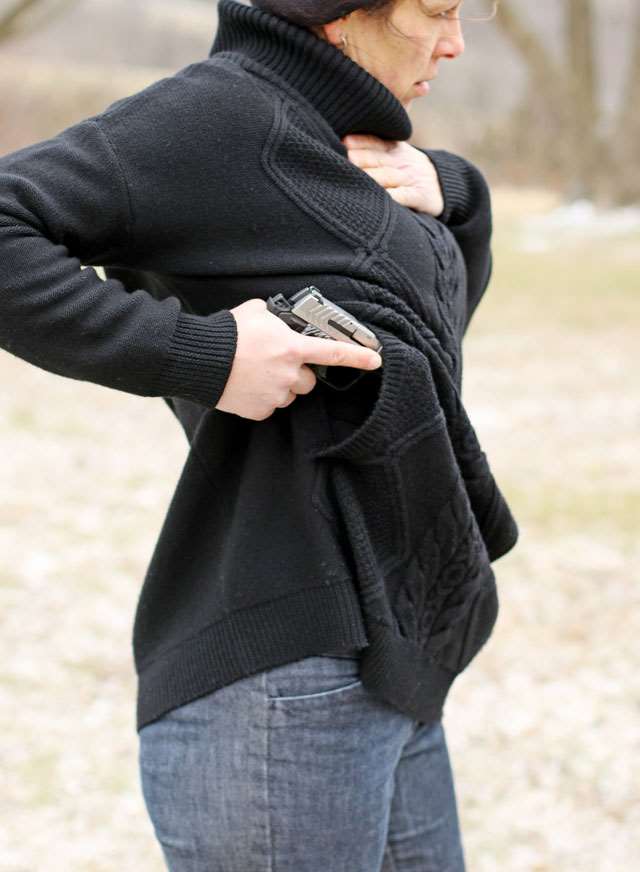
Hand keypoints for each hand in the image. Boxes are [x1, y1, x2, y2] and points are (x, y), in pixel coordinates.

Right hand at [216, 298, 381, 420]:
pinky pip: (269, 406)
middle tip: (276, 363)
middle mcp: (289, 375)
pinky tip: (245, 385)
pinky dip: (261, 398)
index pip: (334, 353)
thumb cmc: (228, 333)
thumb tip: (278, 319)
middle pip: (308, 381)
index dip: (358, 357)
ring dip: (279, 386)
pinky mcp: (260, 410)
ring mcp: (275, 395)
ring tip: (254, 373)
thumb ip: (275, 318)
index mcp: (293, 348)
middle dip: (297, 374)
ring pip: (288, 395)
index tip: (376, 360)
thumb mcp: (256, 312)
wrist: (199, 359)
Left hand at [341, 134, 443, 217]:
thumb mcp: (396, 155)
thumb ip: (375, 150)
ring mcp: (411, 179)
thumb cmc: (408, 172)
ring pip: (390, 177)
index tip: (345, 141)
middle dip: (363, 157)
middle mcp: (402, 162)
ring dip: (374, 176)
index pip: (377, 143)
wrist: (443, 185)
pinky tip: (382, 197)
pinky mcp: (420, 196)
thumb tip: (342, 143)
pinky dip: (393, 197)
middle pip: (380, 159)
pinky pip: (405, 196)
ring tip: (358, 176)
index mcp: (394, 150)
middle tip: (347, 157)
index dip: (362, 141)